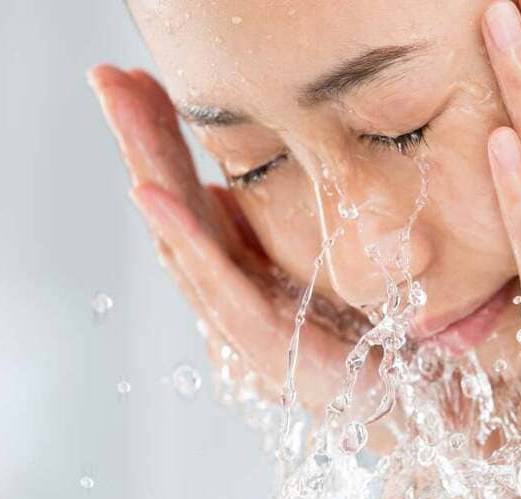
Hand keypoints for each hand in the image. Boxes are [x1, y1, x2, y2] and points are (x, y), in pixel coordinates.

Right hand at [88, 65, 360, 412]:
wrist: (412, 398)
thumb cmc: (366, 335)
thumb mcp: (314, 266)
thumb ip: (265, 236)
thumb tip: (218, 191)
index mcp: (242, 272)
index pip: (192, 196)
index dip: (164, 141)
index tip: (139, 82)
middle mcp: (233, 295)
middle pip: (176, 210)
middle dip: (142, 141)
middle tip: (108, 78)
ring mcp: (244, 321)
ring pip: (186, 239)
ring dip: (152, 171)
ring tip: (124, 113)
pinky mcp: (268, 345)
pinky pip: (220, 285)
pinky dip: (185, 238)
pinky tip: (156, 194)